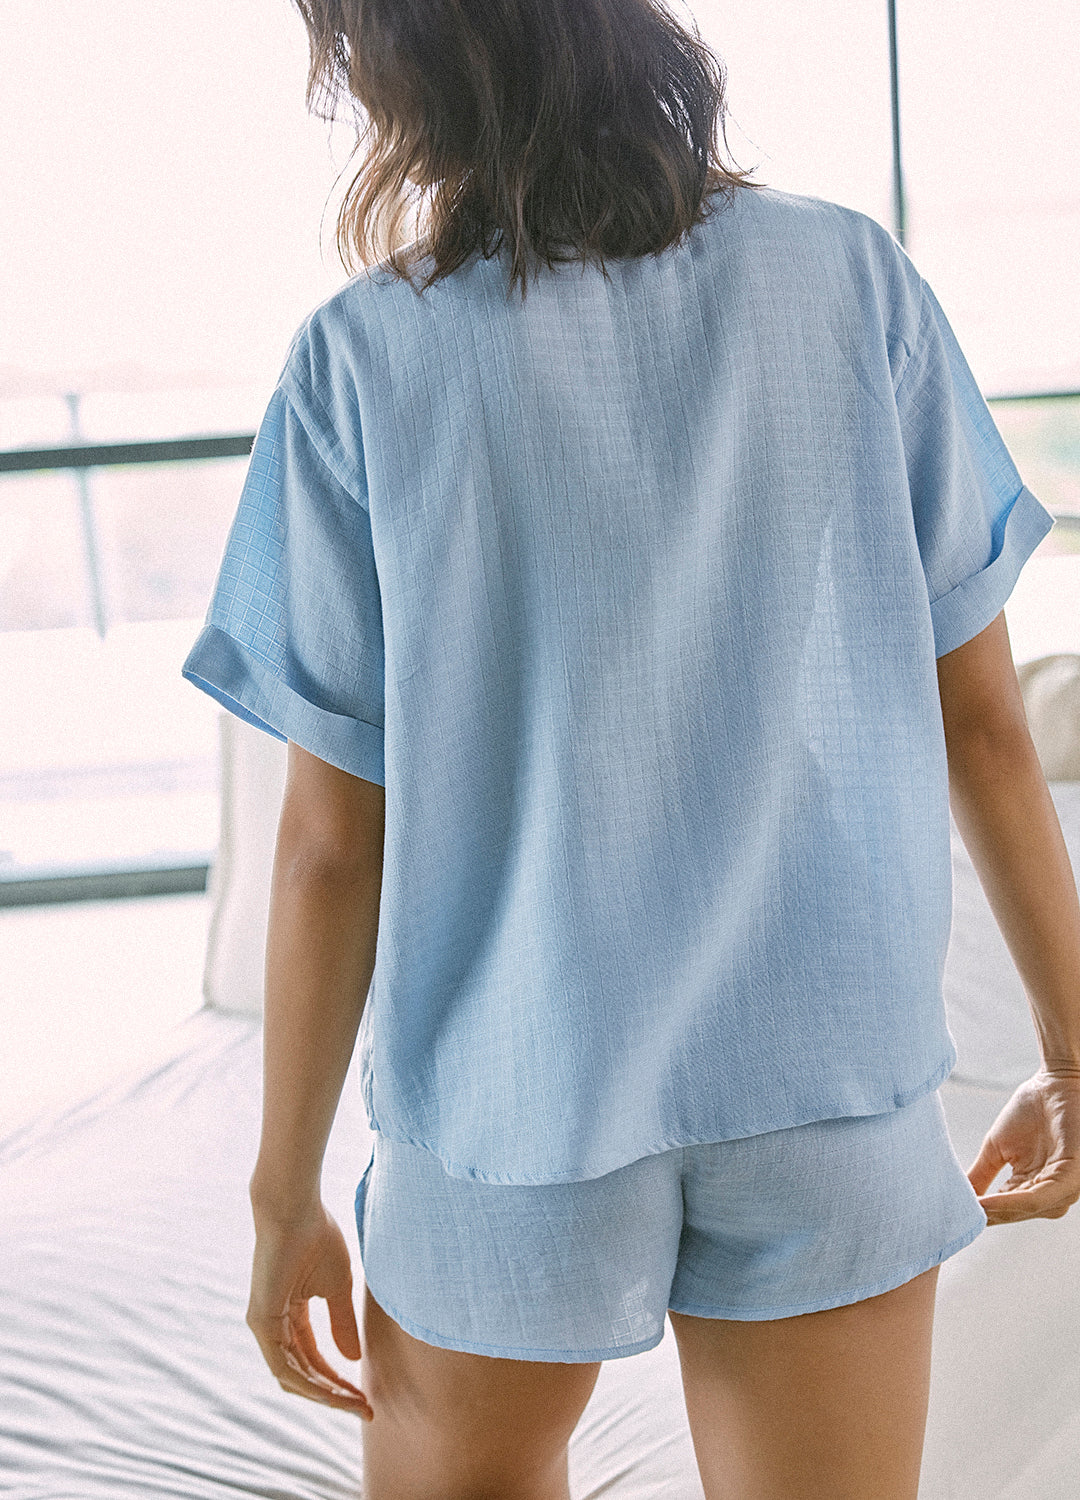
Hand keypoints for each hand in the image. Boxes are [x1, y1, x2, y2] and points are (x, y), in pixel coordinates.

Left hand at [246, 1194, 373, 1419]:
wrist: (296, 1209)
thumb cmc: (317, 1237)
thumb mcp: (338, 1287)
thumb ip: (342, 1324)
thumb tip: (352, 1359)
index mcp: (292, 1314)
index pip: (315, 1358)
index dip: (340, 1379)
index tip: (366, 1395)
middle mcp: (275, 1325)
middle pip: (305, 1373)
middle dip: (335, 1394)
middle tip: (364, 1409)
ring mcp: (265, 1325)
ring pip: (293, 1376)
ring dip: (324, 1394)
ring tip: (354, 1403)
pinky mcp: (261, 1321)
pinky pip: (283, 1365)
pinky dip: (308, 1382)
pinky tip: (331, 1391)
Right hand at [966, 1068, 1079, 1224]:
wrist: (1053, 1082)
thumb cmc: (1032, 1111)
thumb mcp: (997, 1147)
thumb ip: (981, 1174)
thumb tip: (958, 1196)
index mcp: (1036, 1185)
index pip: (1009, 1207)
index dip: (983, 1213)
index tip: (952, 1216)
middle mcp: (1053, 1191)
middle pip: (1018, 1213)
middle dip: (990, 1217)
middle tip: (956, 1218)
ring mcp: (1065, 1186)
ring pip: (1029, 1209)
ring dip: (999, 1213)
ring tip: (970, 1211)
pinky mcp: (1073, 1177)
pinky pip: (1040, 1196)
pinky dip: (1013, 1202)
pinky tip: (988, 1202)